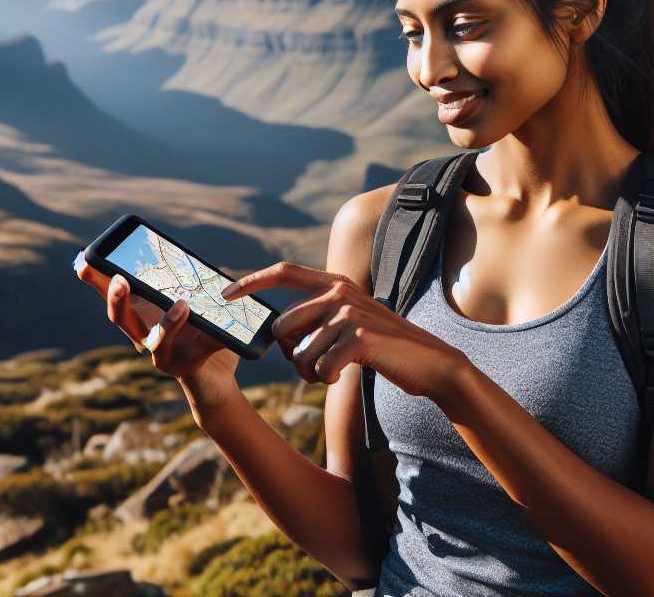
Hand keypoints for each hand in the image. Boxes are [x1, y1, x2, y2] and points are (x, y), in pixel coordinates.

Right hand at [76, 262, 238, 389]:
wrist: (216, 375)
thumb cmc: (198, 331)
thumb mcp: (189, 301)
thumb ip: (184, 282)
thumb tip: (183, 257)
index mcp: (142, 317)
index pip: (115, 298)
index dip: (97, 283)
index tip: (84, 263)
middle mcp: (145, 337)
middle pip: (122, 320)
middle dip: (117, 300)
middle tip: (120, 280)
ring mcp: (163, 355)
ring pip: (157, 341)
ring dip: (169, 323)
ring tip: (183, 304)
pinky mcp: (186, 367)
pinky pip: (199, 351)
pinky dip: (210, 340)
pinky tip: (221, 332)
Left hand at [220, 261, 469, 402]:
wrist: (429, 363)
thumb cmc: (383, 347)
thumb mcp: (350, 321)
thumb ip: (320, 316)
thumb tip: (280, 331)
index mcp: (335, 283)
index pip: (284, 272)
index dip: (251, 281)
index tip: (225, 294)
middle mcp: (339, 292)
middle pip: (283, 326)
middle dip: (290, 355)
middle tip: (313, 366)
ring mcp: (349, 313)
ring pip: (299, 354)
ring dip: (311, 373)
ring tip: (334, 371)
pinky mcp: (358, 338)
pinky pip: (319, 368)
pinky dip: (328, 379)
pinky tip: (346, 375)